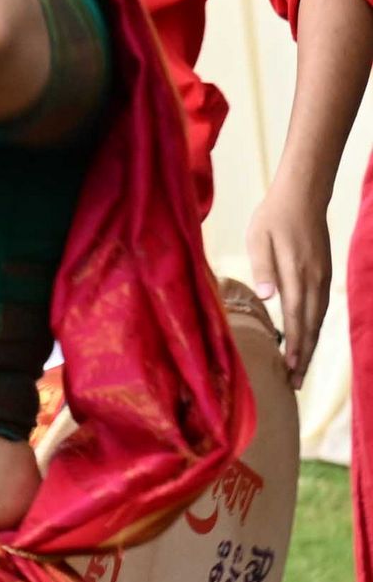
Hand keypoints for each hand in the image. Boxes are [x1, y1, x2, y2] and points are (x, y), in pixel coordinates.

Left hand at [247, 195, 332, 382]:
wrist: (302, 196)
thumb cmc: (273, 217)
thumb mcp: (258, 238)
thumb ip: (262, 268)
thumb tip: (267, 297)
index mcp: (298, 275)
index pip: (297, 319)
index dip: (294, 346)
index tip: (289, 369)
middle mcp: (315, 281)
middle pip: (311, 327)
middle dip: (303, 357)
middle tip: (294, 385)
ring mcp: (322, 278)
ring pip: (318, 320)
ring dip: (310, 346)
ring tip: (300, 370)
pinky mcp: (323, 274)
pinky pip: (321, 308)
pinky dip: (314, 329)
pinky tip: (308, 340)